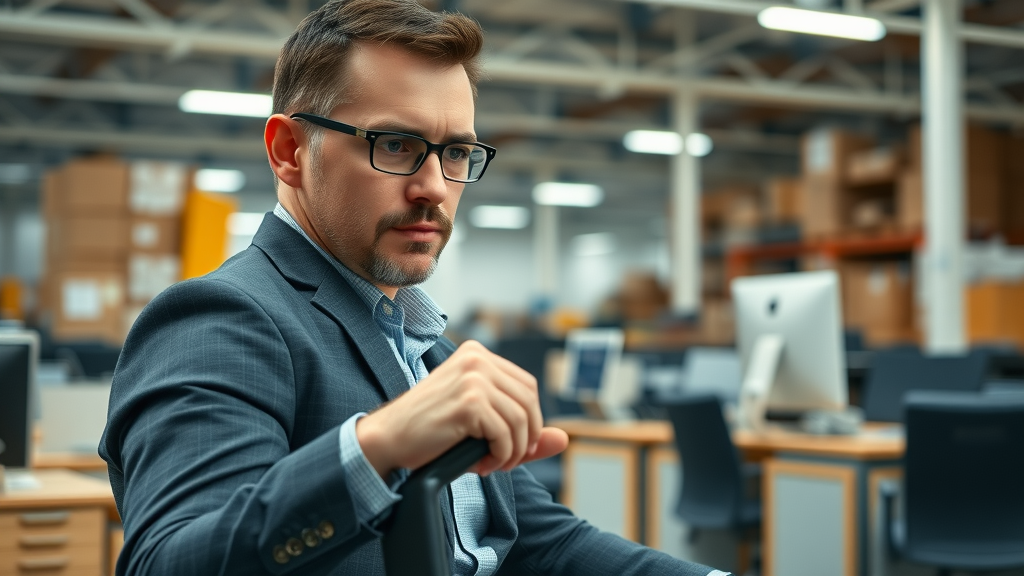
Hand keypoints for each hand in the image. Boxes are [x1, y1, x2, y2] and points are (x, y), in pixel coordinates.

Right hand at [356, 340, 568, 477]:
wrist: (388, 440)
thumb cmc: (430, 433)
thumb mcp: (480, 427)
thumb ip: (522, 431)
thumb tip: (564, 439)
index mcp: (477, 355)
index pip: (527, 387)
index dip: (527, 421)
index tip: (509, 445)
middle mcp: (477, 360)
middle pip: (529, 402)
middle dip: (524, 438)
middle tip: (502, 460)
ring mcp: (473, 378)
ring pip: (521, 420)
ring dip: (512, 451)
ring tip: (490, 464)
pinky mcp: (470, 401)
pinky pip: (506, 434)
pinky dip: (500, 456)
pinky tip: (481, 463)